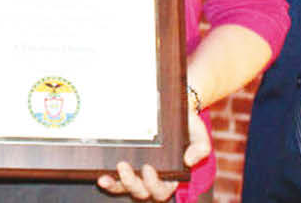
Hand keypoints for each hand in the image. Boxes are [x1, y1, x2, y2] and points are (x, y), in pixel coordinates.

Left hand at [96, 111, 210, 199]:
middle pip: (141, 192)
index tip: (147, 168)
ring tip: (105, 178)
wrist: (172, 108)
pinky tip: (100, 175)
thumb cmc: (187, 124)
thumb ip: (200, 148)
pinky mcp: (124, 165)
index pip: (162, 190)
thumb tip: (189, 161)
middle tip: (124, 167)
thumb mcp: (199, 134)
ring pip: (125, 188)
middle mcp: (152, 178)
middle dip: (131, 184)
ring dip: (115, 186)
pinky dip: (108, 180)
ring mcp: (137, 173)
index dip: (154, 184)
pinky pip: (115, 178)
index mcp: (171, 177)